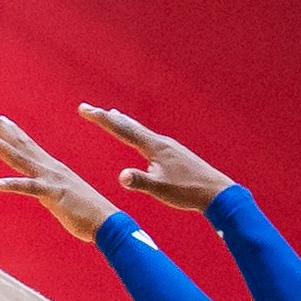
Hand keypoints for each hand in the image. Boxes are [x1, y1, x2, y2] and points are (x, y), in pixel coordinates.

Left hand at [0, 107, 114, 241]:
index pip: (29, 145)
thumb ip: (52, 193)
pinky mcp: (53, 195)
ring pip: (19, 159)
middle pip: (19, 144)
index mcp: (53, 169)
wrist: (109, 224)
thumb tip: (44, 194)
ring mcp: (51, 180)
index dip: (12, 131)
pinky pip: (30, 188)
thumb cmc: (90, 215)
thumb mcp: (65, 199)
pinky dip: (13, 185)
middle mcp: (50, 168)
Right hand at [80, 104, 235, 214]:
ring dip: (123, 123)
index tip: (84, 109)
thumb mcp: (161, 189)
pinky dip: (137, 133)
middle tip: (90, 109)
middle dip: (107, 118)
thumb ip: (140, 181)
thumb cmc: (189, 191)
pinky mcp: (175, 153)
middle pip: (129, 125)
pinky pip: (149, 138)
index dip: (101, 119)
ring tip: (113, 115)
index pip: (122, 129)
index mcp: (154, 146)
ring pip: (140, 130)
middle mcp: (160, 141)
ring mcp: (169, 146)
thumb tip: (122, 177)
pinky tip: (141, 139)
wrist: (217, 192)